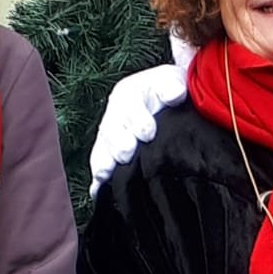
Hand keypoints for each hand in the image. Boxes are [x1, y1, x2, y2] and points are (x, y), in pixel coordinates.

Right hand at [88, 62, 188, 196]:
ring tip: (105, 175)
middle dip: (119, 143)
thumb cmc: (170, 92)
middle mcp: (116, 116)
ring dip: (104, 163)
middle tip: (126, 155)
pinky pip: (100, 166)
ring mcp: (111, 137)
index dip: (138, 120)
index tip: (148, 133)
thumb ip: (172, 86)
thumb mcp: (173, 81)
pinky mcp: (110, 155)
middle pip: (112, 131)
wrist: (169, 102)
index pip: (130, 106)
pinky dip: (99, 179)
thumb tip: (175, 94)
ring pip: (102, 150)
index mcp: (129, 94)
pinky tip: (97, 192)